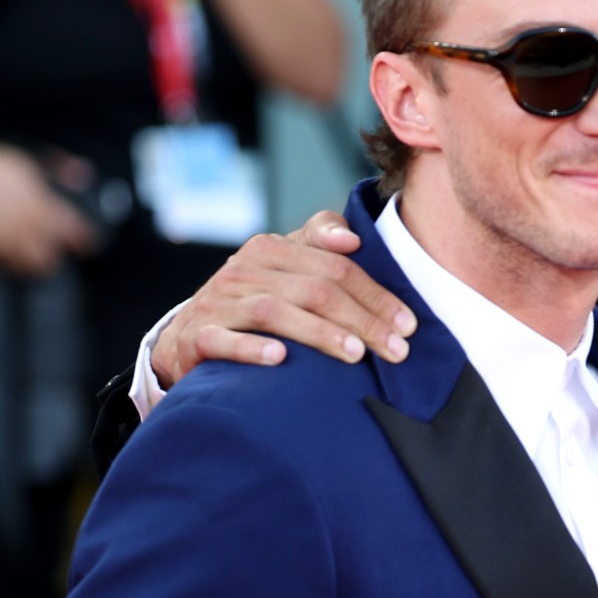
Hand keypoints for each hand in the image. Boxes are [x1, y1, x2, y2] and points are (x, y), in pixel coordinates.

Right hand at [0, 145, 96, 277]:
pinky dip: (14, 263)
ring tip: (33, 252)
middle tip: (53, 247)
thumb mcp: (26, 161)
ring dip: (36, 261)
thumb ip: (57, 169)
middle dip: (56, 252)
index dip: (83, 239)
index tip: (87, 243)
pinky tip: (12, 252)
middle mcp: (25, 225)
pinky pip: (9, 267)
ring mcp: (6, 239)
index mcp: (39, 203)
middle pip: (53, 255)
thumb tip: (84, 174)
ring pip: (33, 266)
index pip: (72, 230)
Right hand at [148, 211, 417, 390]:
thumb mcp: (285, 268)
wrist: (189, 337)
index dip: (375, 295)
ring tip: (355, 355)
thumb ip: (319, 243)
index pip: (334, 266)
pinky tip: (280, 358)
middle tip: (395, 351)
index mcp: (271, 249)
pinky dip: (251, 348)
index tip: (408, 325)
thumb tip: (352, 239)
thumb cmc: (253, 302)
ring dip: (318, 333)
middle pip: (313, 289)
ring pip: (274, 312)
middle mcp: (244, 270)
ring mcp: (218, 303)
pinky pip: (222, 340)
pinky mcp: (196, 336)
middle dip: (361, 320)